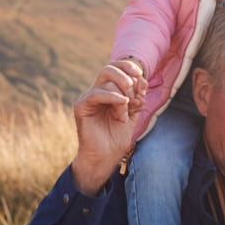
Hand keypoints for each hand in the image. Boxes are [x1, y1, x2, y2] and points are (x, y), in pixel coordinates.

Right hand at [71, 60, 146, 194]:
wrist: (106, 156)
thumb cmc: (117, 137)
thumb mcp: (132, 114)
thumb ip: (137, 97)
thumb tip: (142, 80)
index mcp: (109, 92)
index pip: (115, 69)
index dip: (128, 68)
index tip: (141, 76)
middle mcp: (98, 92)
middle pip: (109, 69)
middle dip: (126, 77)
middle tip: (135, 91)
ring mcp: (89, 98)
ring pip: (106, 80)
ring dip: (123, 95)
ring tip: (126, 112)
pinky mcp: (81, 106)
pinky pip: (97, 93)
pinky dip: (113, 96)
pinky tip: (123, 103)